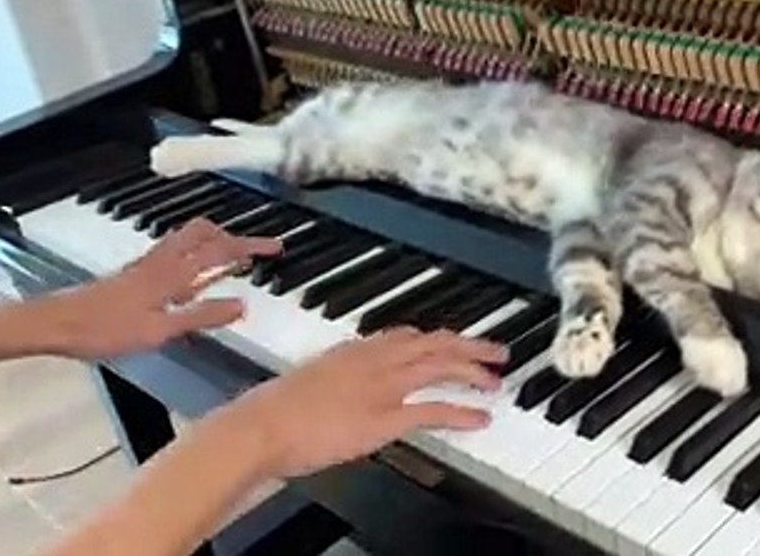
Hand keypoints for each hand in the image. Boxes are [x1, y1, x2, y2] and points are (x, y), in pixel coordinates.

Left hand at [46, 219, 280, 358]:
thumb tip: (243, 305)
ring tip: (229, 258)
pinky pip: (173, 253)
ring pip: (187, 239)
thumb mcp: (161, 330)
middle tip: (251, 251)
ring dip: (212, 242)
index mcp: (174, 273)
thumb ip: (203, 315)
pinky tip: (192, 277)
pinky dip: (193, 255)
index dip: (251, 246)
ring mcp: (147, 264)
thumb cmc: (108, 329)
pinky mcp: (135, 273)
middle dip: (231, 236)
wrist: (58, 323)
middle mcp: (163, 260)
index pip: (222, 250)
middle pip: (203, 232)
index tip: (277, 246)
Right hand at [223, 327, 507, 479]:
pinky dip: (461, 412)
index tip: (454, 340)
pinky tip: (480, 417)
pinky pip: (433, 410)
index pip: (407, 335)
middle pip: (435, 344)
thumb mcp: (311, 379)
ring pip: (441, 368)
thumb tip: (345, 386)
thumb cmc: (275, 409)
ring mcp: (383, 387)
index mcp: (356, 350)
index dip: (437, 338)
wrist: (262, 425)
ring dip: (473, 372)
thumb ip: (336, 376)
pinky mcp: (384, 418)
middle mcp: (375, 360)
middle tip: (496, 351)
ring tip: (495, 380)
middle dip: (470, 346)